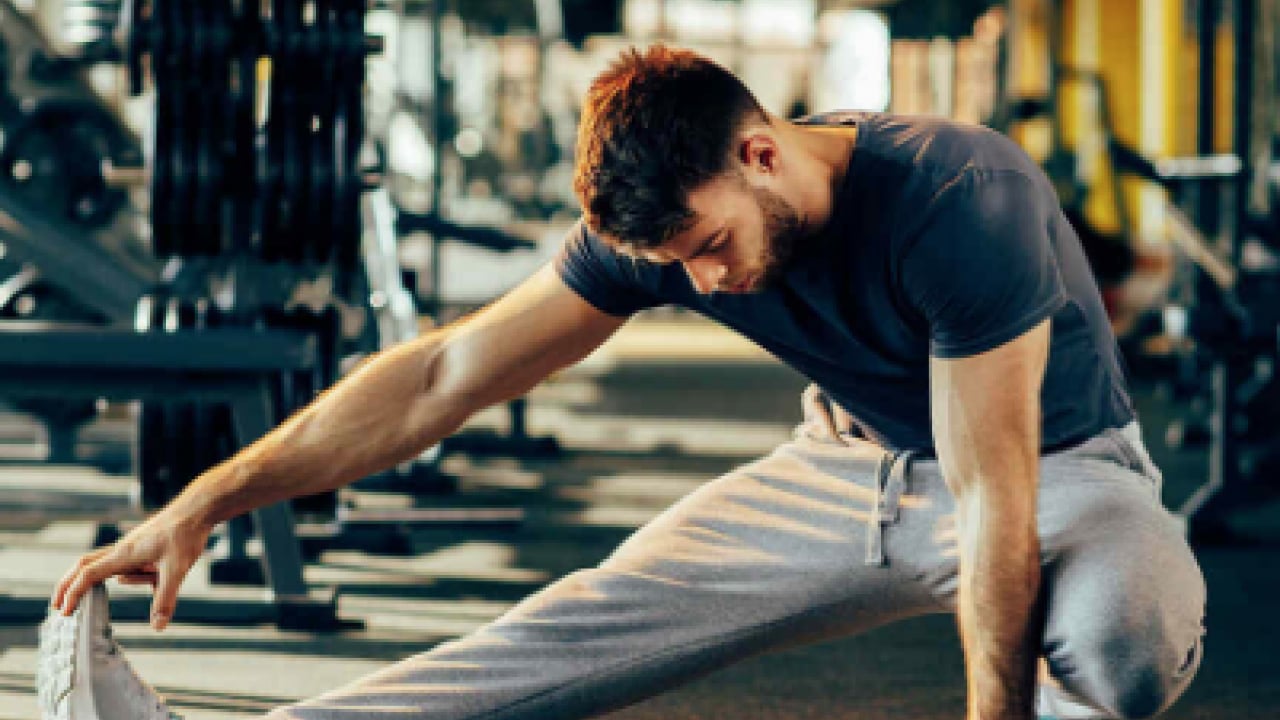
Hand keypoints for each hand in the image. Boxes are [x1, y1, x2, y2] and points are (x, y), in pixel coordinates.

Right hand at [53, 510, 211, 629]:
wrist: (196, 510)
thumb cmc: (185, 534)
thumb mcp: (177, 570)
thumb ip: (165, 599)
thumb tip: (158, 626)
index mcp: (124, 554)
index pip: (88, 574)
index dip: (74, 593)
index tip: (64, 611)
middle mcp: (122, 549)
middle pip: (84, 565)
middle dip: (68, 585)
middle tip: (58, 605)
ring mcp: (131, 546)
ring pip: (102, 562)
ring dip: (92, 578)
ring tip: (95, 594)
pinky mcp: (142, 545)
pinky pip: (124, 562)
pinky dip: (127, 574)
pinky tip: (150, 577)